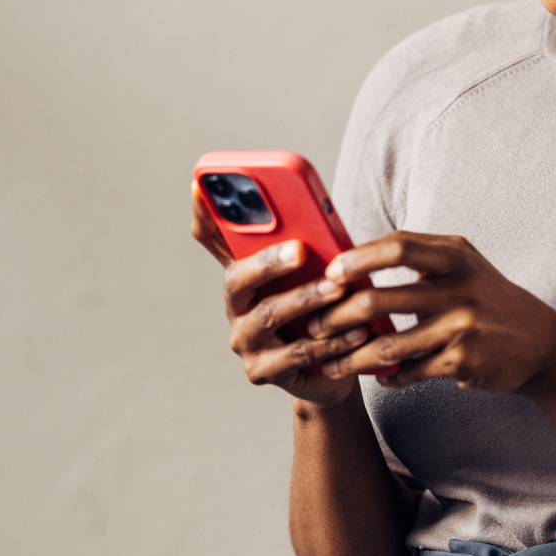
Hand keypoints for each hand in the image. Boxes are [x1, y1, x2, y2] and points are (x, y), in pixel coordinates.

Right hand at [191, 185, 370, 407]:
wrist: (331, 371)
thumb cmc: (322, 310)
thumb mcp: (316, 273)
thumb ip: (311, 246)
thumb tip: (321, 215)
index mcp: (244, 271)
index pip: (213, 238)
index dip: (205, 214)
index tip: (200, 184)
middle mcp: (236, 304)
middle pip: (237, 278)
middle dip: (268, 261)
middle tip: (301, 250)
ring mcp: (245, 340)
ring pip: (269, 315)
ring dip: (306, 299)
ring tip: (338, 289)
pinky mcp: (262, 371)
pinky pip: (295, 354)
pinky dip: (329, 341)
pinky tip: (355, 331)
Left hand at [307, 232, 555, 392]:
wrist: (542, 343)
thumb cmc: (489, 298)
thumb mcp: (463, 266)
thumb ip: (419, 258)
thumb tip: (358, 258)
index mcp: (455, 255)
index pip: (397, 247)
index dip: (358, 259)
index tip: (329, 274)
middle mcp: (459, 287)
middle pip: (381, 298)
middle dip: (339, 315)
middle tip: (314, 325)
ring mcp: (462, 326)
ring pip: (389, 344)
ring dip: (353, 357)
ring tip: (330, 362)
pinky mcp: (463, 362)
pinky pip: (411, 371)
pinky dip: (389, 375)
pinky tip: (377, 376)